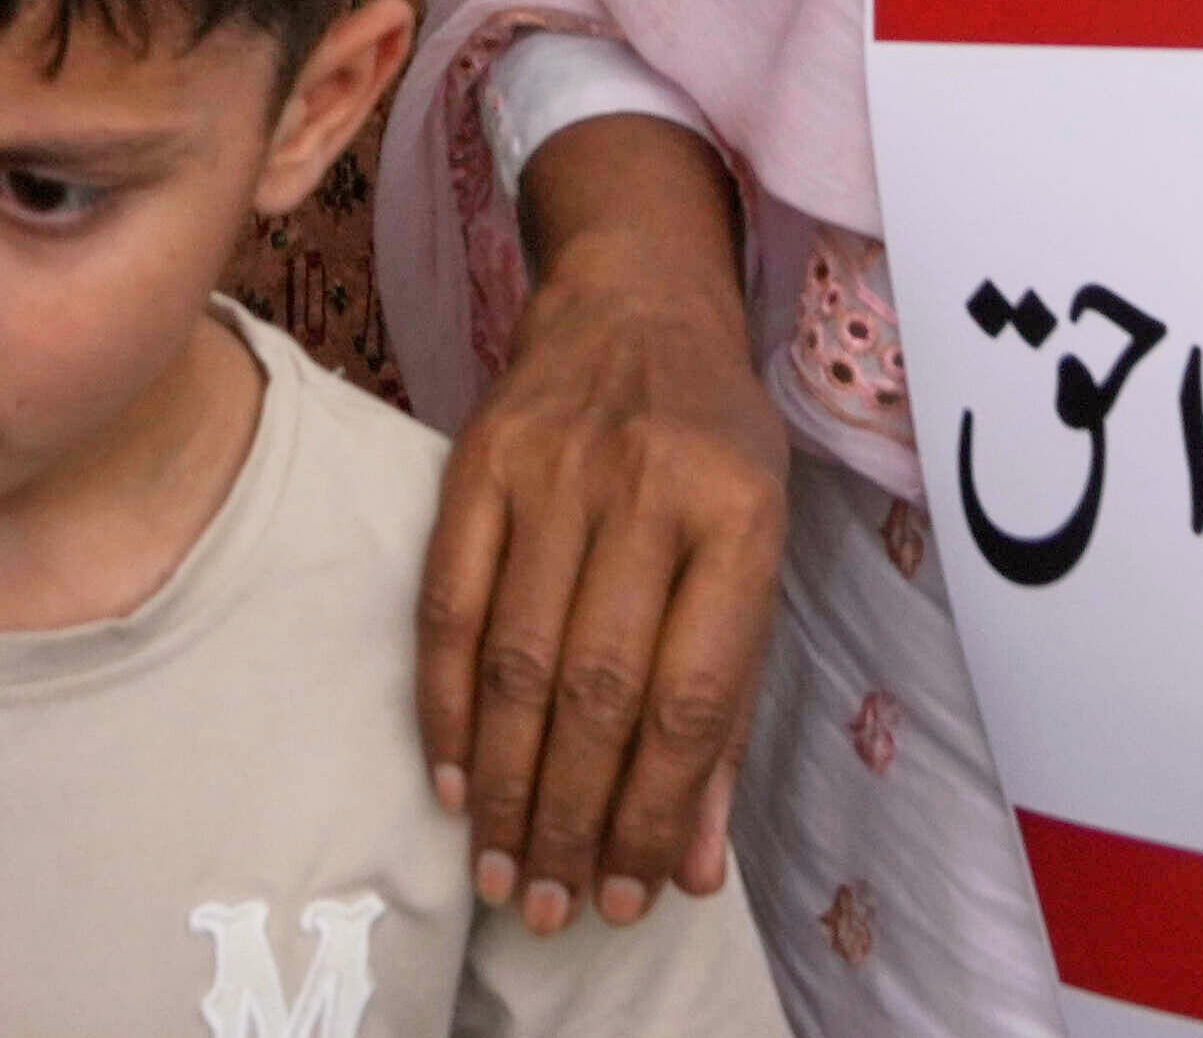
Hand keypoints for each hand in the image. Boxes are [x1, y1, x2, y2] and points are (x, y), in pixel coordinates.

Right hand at [420, 119, 785, 928]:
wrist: (637, 298)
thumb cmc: (712, 451)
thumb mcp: (755, 559)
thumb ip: (727, 716)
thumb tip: (692, 865)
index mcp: (738, 514)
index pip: (692, 693)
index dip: (655, 809)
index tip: (626, 892)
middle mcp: (647, 486)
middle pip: (598, 688)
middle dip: (570, 816)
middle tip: (549, 904)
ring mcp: (556, 468)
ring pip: (518, 659)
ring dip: (504, 784)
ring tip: (500, 869)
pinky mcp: (478, 459)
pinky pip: (449, 605)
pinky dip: (448, 706)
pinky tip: (453, 779)